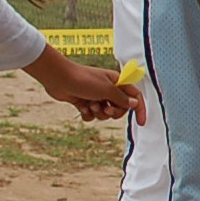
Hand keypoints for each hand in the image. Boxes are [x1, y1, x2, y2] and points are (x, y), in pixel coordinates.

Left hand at [24, 47, 144, 122]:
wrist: (59, 78)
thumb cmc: (83, 80)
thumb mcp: (106, 89)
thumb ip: (122, 98)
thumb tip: (134, 104)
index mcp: (117, 82)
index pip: (134, 96)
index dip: (140, 109)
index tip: (141, 122)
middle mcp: (108, 89)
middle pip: (120, 108)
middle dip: (113, 112)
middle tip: (106, 109)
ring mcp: (96, 96)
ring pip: (105, 114)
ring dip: (98, 113)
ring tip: (90, 105)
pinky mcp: (85, 102)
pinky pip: (92, 115)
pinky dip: (88, 114)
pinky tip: (82, 107)